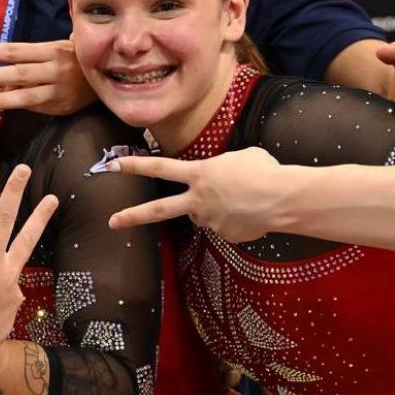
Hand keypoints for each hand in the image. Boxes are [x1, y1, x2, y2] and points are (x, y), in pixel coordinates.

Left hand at [0, 40, 94, 114]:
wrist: (109, 77)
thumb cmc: (77, 58)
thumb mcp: (60, 46)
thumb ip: (34, 53)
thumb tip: (4, 59)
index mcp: (52, 50)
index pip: (16, 50)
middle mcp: (55, 70)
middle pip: (20, 72)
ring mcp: (58, 90)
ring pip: (27, 95)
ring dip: (2, 99)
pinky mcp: (61, 106)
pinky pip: (36, 105)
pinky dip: (18, 104)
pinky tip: (1, 106)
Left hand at [105, 147, 286, 241]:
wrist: (283, 199)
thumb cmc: (264, 171)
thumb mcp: (239, 158)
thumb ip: (222, 168)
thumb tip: (222, 182)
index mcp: (199, 174)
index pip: (159, 167)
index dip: (134, 165)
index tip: (112, 165)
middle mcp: (198, 200)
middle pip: (158, 210)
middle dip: (132, 216)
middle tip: (112, 222)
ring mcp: (210, 221)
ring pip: (205, 215)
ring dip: (218, 208)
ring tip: (246, 199)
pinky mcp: (225, 236)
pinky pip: (227, 226)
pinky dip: (238, 220)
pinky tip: (253, 213)